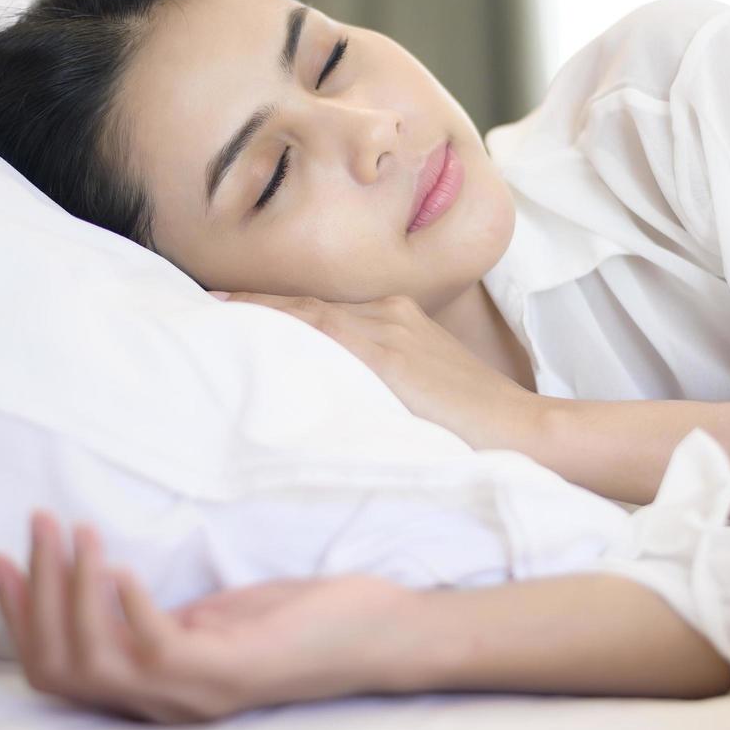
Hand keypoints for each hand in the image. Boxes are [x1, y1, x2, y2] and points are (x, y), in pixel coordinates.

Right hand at [0, 510, 417, 722]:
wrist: (374, 635)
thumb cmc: (296, 621)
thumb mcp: (210, 617)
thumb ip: (157, 617)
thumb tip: (101, 580)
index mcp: (151, 691)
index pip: (55, 671)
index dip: (18, 618)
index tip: (0, 557)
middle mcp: (162, 704)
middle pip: (61, 667)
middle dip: (36, 594)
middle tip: (37, 525)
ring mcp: (193, 694)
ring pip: (96, 659)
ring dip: (73, 590)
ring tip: (76, 531)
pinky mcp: (227, 672)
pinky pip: (155, 649)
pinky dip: (128, 606)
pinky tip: (119, 565)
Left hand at [211, 291, 542, 451]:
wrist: (524, 429)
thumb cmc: (482, 424)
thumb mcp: (427, 396)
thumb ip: (388, 388)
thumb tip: (344, 406)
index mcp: (399, 320)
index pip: (326, 309)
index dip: (280, 307)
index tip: (236, 308)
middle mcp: (389, 314)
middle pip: (308, 303)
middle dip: (258, 301)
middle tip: (205, 300)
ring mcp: (385, 329)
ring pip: (305, 308)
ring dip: (256, 305)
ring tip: (208, 306)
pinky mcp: (384, 352)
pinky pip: (316, 326)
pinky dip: (275, 318)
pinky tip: (240, 320)